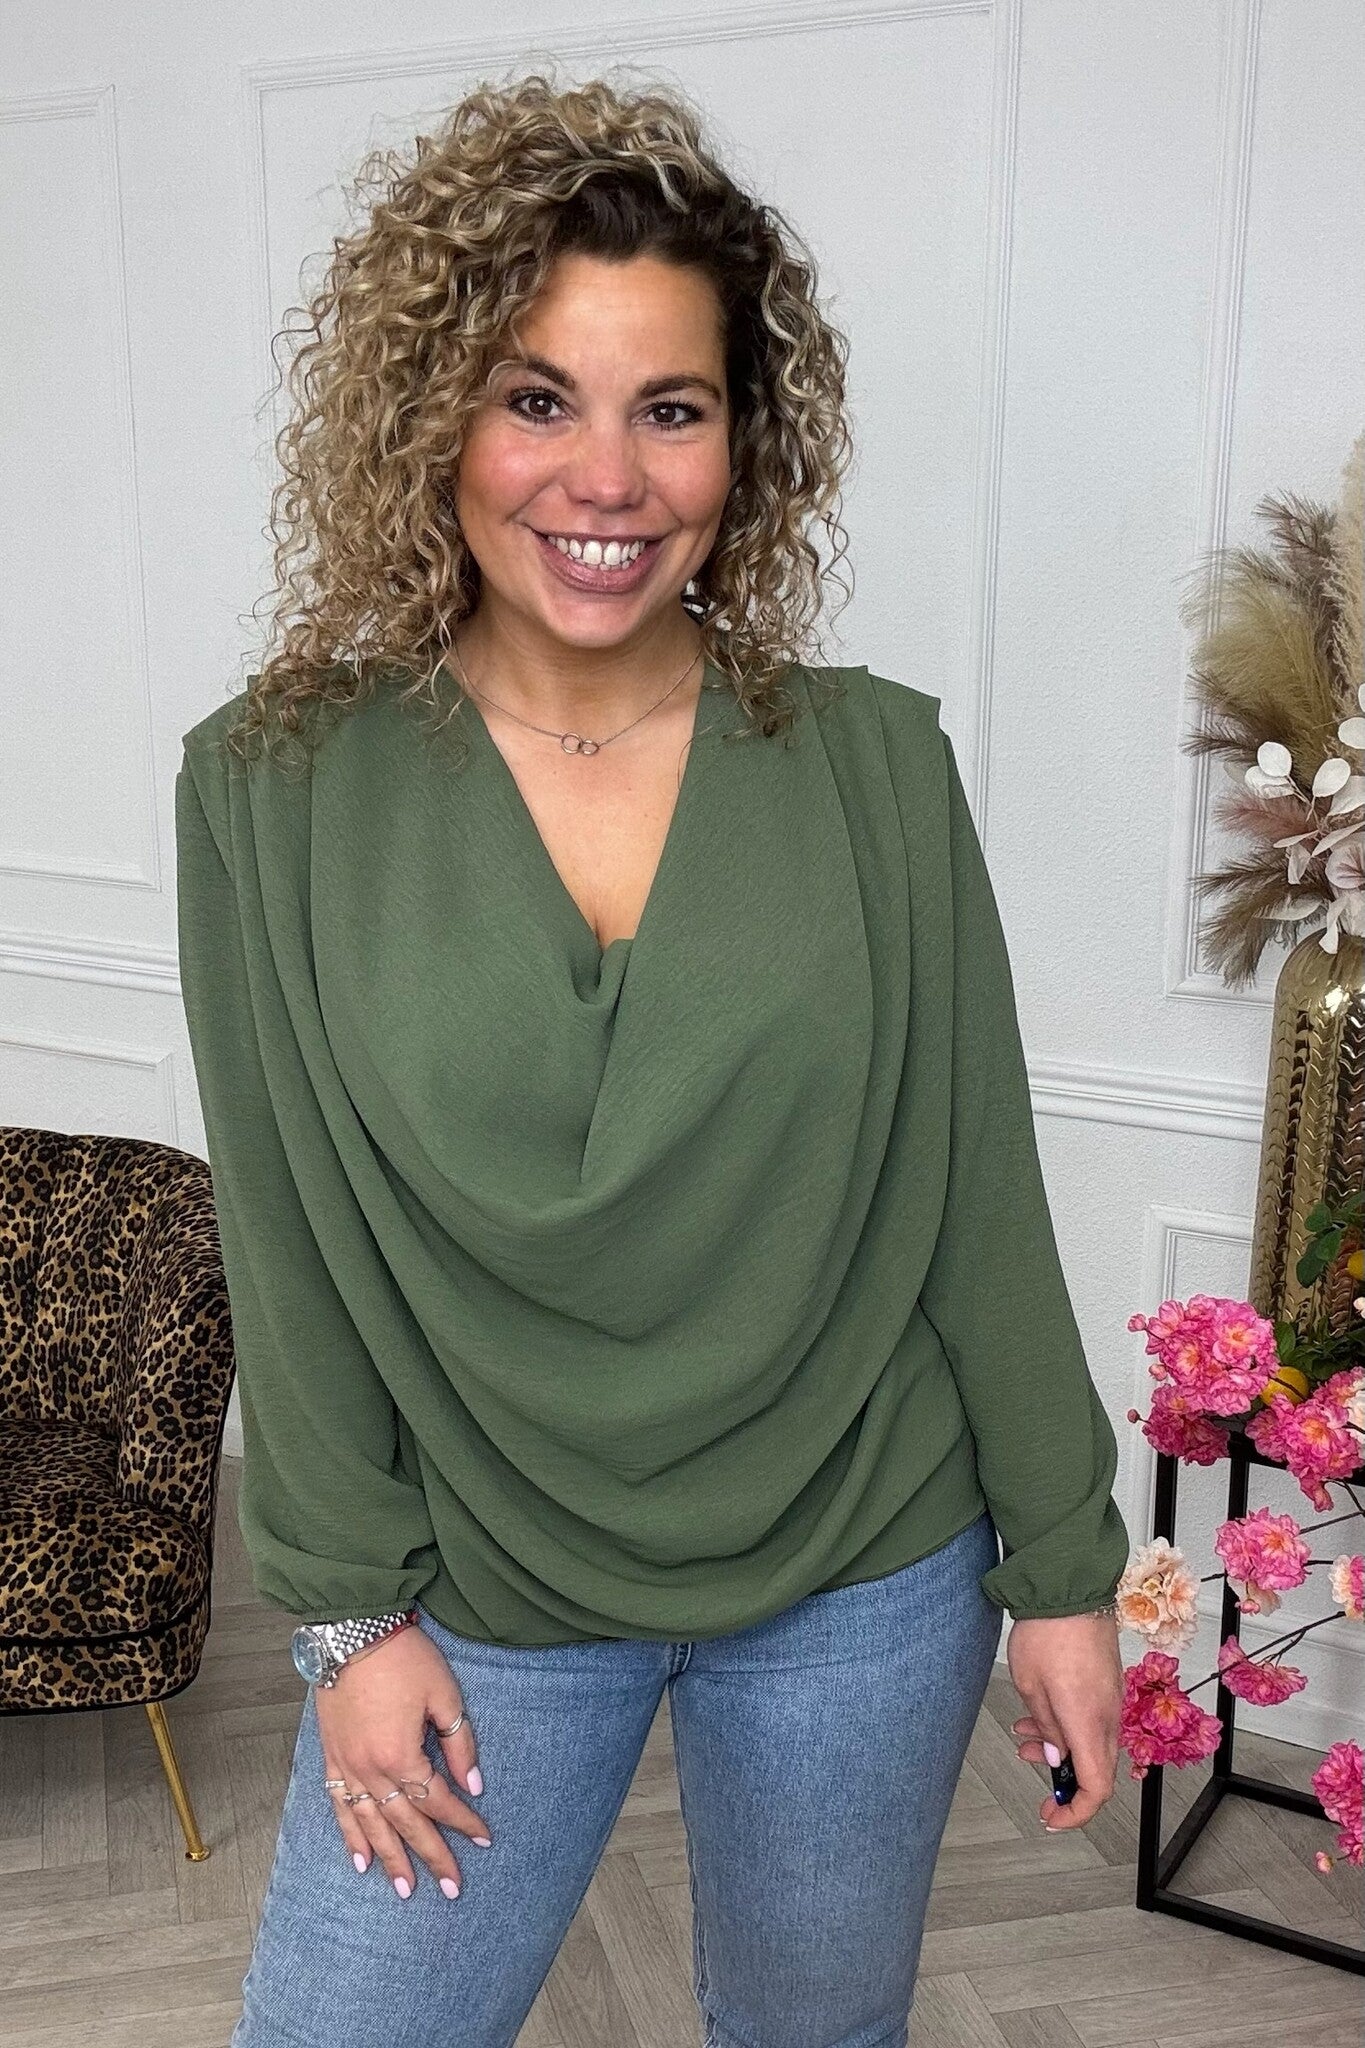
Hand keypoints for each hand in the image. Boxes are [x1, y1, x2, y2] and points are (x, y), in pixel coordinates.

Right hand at [315, 1623, 490, 1897]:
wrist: (352, 1632)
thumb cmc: (403, 1658)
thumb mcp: (443, 1694)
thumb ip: (458, 1742)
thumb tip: (474, 1784)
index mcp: (402, 1756)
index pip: (438, 1801)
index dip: (462, 1821)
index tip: (483, 1839)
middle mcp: (371, 1771)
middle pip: (406, 1823)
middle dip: (430, 1856)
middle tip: (451, 1888)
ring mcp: (347, 1766)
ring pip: (370, 1825)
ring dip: (389, 1859)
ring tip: (404, 1890)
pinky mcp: (331, 1756)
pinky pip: (339, 1807)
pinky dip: (349, 1836)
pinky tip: (359, 1860)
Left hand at [1006, 1612, 1122, 1831]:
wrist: (1069, 1586)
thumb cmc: (1047, 1631)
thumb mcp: (1031, 1686)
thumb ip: (1046, 1727)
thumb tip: (1056, 1757)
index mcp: (1089, 1722)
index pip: (1096, 1788)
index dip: (1075, 1812)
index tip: (1051, 1816)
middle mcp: (1108, 1715)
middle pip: (1095, 1769)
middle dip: (1063, 1779)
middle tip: (1033, 1771)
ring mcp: (1111, 1698)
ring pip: (1092, 1743)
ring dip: (1060, 1748)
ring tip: (1024, 1737)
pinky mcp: (1107, 1683)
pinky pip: (1092, 1719)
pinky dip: (1067, 1726)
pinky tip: (1039, 1714)